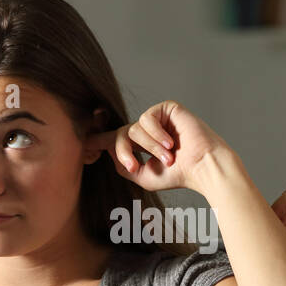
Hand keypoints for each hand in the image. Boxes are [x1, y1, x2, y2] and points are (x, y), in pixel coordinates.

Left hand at [85, 100, 228, 192]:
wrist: (203, 167)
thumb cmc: (179, 175)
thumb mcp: (145, 177)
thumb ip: (125, 167)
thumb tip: (110, 153)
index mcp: (142, 145)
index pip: (116, 139)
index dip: (98, 140)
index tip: (83, 143)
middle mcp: (148, 130)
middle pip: (120, 135)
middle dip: (123, 151)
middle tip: (133, 166)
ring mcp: (158, 118)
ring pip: (135, 129)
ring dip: (149, 147)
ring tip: (167, 158)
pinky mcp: (167, 108)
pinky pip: (147, 118)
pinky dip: (155, 133)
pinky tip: (170, 143)